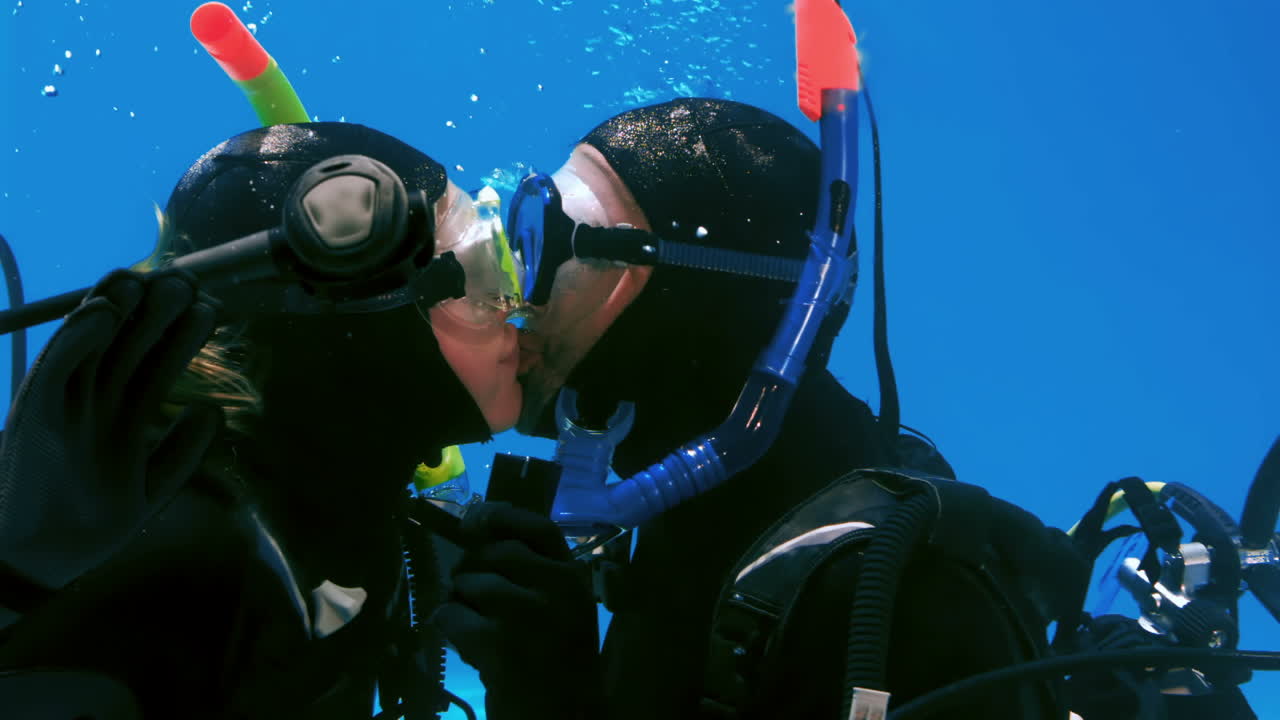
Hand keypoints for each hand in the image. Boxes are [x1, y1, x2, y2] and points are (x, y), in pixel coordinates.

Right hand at [0, 269, 222, 592]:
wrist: (34, 564)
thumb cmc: (91, 526)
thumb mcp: (150, 487)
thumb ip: (181, 452)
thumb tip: (214, 412)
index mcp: (121, 412)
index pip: (155, 361)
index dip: (183, 333)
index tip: (212, 306)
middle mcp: (93, 400)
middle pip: (130, 343)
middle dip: (159, 310)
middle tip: (189, 280)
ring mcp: (64, 404)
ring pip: (96, 344)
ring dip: (122, 308)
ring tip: (152, 279)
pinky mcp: (34, 416)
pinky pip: (57, 366)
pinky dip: (78, 337)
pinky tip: (104, 311)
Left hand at [430, 502, 602, 719]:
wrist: (564, 718)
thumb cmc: (559, 663)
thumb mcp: (564, 607)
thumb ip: (535, 571)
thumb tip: (477, 529)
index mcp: (574, 577)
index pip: (538, 527)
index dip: (502, 517)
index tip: (477, 519)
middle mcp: (556, 587)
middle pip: (493, 552)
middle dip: (472, 569)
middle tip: (472, 595)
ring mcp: (526, 612)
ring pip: (468, 581)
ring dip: (461, 601)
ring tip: (476, 625)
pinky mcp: (497, 641)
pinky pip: (450, 613)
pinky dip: (449, 626)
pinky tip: (468, 644)